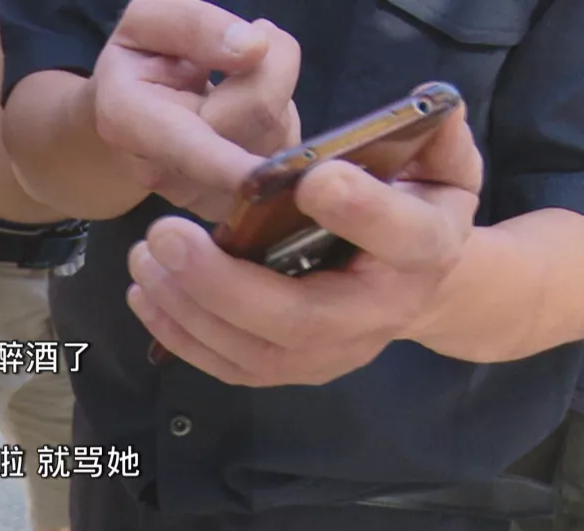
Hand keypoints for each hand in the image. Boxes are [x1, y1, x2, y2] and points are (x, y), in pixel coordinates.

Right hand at [89, 0, 301, 219]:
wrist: (124, 114)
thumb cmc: (137, 61)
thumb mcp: (148, 21)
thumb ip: (194, 25)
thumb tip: (254, 48)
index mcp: (129, 120)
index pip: (187, 145)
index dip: (227, 163)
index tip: (260, 175)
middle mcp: (162, 170)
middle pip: (258, 116)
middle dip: (272, 68)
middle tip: (250, 42)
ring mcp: (197, 195)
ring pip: (278, 132)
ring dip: (275, 95)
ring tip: (232, 83)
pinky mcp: (230, 203)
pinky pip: (284, 154)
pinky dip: (278, 124)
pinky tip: (242, 115)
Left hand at [127, 105, 482, 385]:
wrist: (416, 285)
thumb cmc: (414, 208)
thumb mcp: (440, 163)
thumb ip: (433, 133)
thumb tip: (425, 106)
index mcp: (422, 252)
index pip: (401, 237)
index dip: (362, 211)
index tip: (313, 179)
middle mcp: (377, 317)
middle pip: (300, 318)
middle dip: (222, 282)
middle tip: (163, 234)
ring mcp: (333, 354)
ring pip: (254, 351)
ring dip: (187, 308)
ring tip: (143, 257)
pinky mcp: (293, 370)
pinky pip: (232, 367)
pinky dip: (181, 336)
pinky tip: (145, 294)